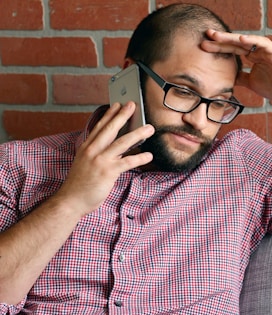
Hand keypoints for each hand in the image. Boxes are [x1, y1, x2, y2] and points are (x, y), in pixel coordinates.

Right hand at [54, 102, 153, 216]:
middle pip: (110, 129)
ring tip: (149, 128)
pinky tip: (149, 155)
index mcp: (86, 147)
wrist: (71, 200)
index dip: (109, 115)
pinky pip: (128, 162)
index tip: (117, 104)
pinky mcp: (108, 172)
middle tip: (133, 105)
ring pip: (122, 143)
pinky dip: (140, 158)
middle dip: (122, 116)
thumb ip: (98, 154)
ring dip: (137, 134)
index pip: (99, 127)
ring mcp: (100, 160)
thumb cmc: (80, 184)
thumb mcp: (85, 164)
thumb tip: (115, 149)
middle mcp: (92, 151)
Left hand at [200, 30, 271, 105]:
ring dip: (231, 38)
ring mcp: (267, 49)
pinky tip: (240, 39)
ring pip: (247, 41)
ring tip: (217, 36)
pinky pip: (262, 43)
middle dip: (221, 39)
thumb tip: (228, 78)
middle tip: (206, 35)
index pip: (233, 49)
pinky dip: (252, 40)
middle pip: (236, 43)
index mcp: (253, 56)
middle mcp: (259, 50)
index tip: (204, 46)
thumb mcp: (252, 82)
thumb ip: (241, 78)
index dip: (219, 47)